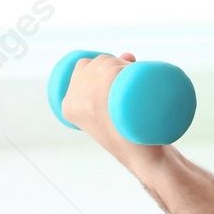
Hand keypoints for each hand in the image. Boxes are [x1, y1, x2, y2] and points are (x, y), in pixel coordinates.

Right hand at [60, 52, 165, 167]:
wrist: (145, 158)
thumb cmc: (131, 133)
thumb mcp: (111, 109)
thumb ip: (110, 83)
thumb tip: (127, 55)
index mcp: (68, 104)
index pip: (84, 65)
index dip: (107, 65)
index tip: (124, 77)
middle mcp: (72, 101)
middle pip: (99, 62)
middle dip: (120, 63)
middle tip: (137, 83)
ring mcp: (86, 101)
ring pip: (109, 63)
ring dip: (128, 65)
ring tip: (139, 84)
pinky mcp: (101, 102)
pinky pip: (114, 71)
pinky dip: (126, 67)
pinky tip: (133, 72)